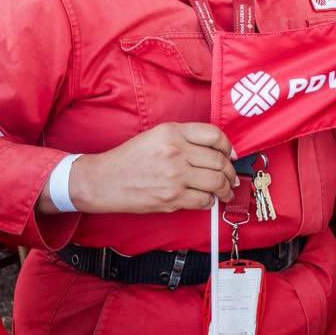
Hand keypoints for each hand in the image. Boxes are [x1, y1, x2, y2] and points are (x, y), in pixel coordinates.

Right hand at [63, 122, 235, 213]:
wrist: (103, 181)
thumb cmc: (130, 158)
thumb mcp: (157, 136)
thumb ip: (186, 139)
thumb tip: (218, 152)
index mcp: (172, 132)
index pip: (214, 135)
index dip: (228, 147)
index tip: (230, 155)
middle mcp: (175, 152)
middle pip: (219, 161)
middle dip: (230, 172)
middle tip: (231, 177)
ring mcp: (174, 177)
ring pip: (216, 183)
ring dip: (225, 189)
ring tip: (226, 191)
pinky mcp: (171, 198)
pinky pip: (203, 201)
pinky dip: (209, 201)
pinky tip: (207, 199)